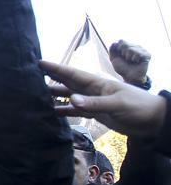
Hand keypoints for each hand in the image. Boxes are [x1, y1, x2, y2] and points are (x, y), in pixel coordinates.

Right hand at [41, 60, 165, 137]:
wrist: (154, 122)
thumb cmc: (138, 107)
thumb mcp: (118, 104)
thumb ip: (95, 103)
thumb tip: (72, 101)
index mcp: (97, 83)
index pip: (72, 74)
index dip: (56, 68)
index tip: (38, 63)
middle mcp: (91, 91)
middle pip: (67, 83)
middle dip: (50, 79)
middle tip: (30, 77)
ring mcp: (93, 102)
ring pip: (69, 97)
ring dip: (55, 96)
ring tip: (36, 96)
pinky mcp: (96, 114)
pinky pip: (76, 111)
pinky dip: (65, 111)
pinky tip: (52, 113)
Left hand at [110, 40, 151, 86]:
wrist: (130, 77)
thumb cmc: (122, 68)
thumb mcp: (114, 59)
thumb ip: (112, 50)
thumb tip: (114, 42)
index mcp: (128, 46)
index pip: (121, 41)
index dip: (118, 48)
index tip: (120, 55)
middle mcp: (135, 46)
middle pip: (125, 44)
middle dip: (123, 53)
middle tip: (126, 59)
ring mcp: (142, 50)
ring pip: (131, 49)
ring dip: (129, 57)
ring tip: (131, 61)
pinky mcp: (147, 55)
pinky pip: (139, 53)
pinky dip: (135, 59)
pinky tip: (137, 62)